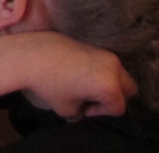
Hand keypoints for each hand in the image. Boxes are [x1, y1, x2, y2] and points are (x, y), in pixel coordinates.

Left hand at [9, 32, 135, 118]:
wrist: (30, 54)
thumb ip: (82, 114)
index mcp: (109, 85)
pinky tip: (78, 73)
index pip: (117, 108)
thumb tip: (82, 110)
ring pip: (119, 74)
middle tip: (90, 99)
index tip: (83, 109)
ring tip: (84, 86)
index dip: (101, 113)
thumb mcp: (67, 109)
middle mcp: (113, 67)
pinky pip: (107, 63)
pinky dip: (100, 71)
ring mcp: (105, 52)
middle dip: (113, 97)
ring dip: (108, 83)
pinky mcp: (94, 44)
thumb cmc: (50, 84)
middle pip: (128, 89)